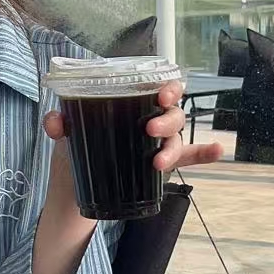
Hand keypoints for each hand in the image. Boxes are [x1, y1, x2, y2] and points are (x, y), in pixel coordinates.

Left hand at [42, 79, 222, 171]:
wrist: (75, 188)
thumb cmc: (77, 149)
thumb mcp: (66, 135)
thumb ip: (60, 124)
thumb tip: (55, 121)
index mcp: (131, 103)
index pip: (156, 85)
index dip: (167, 85)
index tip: (160, 94)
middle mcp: (149, 118)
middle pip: (171, 112)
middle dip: (166, 119)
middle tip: (150, 130)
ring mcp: (157, 143)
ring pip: (177, 138)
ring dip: (173, 147)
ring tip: (158, 163)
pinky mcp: (160, 166)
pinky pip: (188, 157)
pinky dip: (205, 154)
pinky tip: (218, 150)